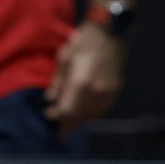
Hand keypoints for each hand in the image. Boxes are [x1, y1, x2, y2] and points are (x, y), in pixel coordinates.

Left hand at [44, 22, 125, 137]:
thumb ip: (58, 82)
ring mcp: (108, 92)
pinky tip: (85, 116)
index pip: (66, 109)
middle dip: (68, 124)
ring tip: (71, 125)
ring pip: (92, 116)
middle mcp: (95, 91)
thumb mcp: (64, 57)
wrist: (112, 31)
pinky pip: (102, 110)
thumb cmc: (85, 41)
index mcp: (80, 82)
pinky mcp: (116, 90)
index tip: (48, 115)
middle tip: (60, 133)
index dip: (56, 116)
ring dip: (80, 121)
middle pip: (79, 116)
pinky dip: (92, 115)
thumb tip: (51, 99)